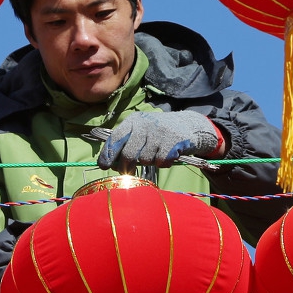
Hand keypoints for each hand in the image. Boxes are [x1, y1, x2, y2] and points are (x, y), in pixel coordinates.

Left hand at [97, 110, 222, 167]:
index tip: (104, 166)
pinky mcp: (174, 141)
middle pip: (129, 153)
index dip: (108, 154)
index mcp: (134, 121)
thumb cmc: (158, 132)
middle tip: (128, 172)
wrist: (188, 125)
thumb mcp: (141, 130)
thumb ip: (126, 142)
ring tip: (155, 154)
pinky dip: (163, 163)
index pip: (115, 138)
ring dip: (149, 162)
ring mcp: (160, 133)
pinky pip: (161, 162)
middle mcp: (145, 125)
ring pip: (145, 160)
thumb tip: (111, 163)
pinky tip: (167, 155)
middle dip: (126, 166)